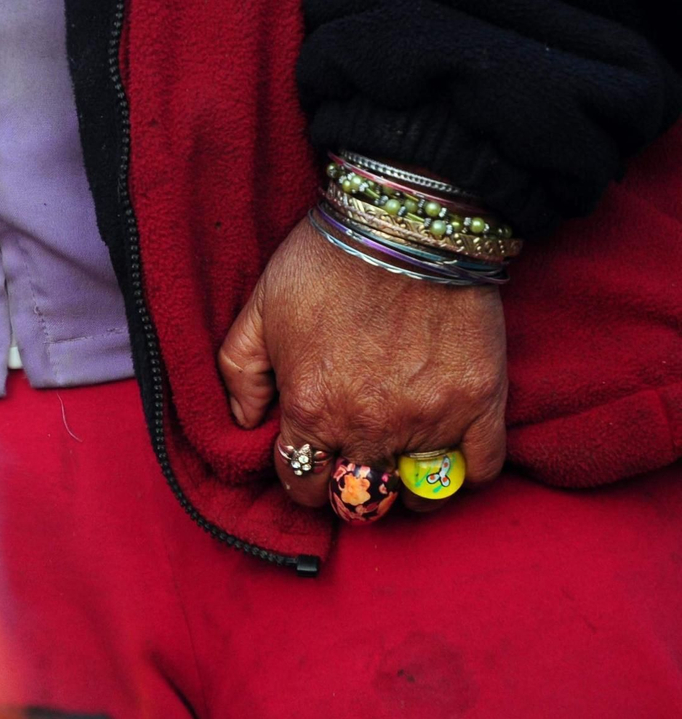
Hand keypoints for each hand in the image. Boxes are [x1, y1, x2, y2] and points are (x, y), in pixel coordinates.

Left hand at [218, 216, 507, 512]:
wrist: (406, 220)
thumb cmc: (325, 260)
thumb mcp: (258, 309)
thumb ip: (239, 371)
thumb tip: (244, 420)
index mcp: (310, 411)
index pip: (299, 481)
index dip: (300, 476)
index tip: (309, 460)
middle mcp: (366, 427)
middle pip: (354, 498)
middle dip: (346, 489)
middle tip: (350, 468)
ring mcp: (427, 419)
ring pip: (414, 493)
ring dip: (403, 488)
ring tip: (397, 469)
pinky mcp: (480, 403)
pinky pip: (477, 469)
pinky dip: (462, 475)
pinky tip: (445, 462)